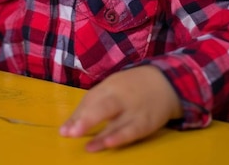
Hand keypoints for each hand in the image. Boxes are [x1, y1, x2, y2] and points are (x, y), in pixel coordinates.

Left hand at [59, 65, 181, 150]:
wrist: (164, 82)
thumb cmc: (130, 88)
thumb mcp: (111, 89)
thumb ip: (91, 106)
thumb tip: (67, 128)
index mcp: (109, 86)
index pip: (90, 100)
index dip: (77, 115)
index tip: (63, 131)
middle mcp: (120, 96)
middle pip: (102, 106)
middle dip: (86, 119)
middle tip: (70, 133)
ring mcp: (134, 109)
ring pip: (117, 121)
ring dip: (102, 134)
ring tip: (87, 147)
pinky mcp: (146, 121)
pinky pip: (132, 130)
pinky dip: (121, 136)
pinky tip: (110, 143)